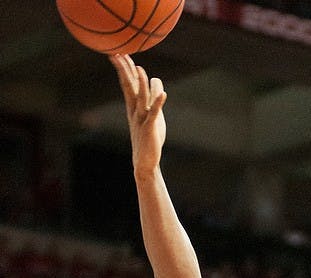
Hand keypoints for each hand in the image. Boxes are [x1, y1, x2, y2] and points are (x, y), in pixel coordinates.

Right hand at [111, 54, 166, 175]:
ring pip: (140, 98)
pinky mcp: (150, 128)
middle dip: (125, 70)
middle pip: (129, 87)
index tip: (120, 53)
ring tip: (140, 68)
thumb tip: (157, 82)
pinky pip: (153, 114)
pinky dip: (158, 104)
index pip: (128, 83)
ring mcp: (141, 119)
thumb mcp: (154, 115)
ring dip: (141, 83)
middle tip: (118, 53)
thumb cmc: (149, 138)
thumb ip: (154, 98)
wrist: (145, 162)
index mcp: (133, 107)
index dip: (124, 68)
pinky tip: (163, 94)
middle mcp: (135, 111)